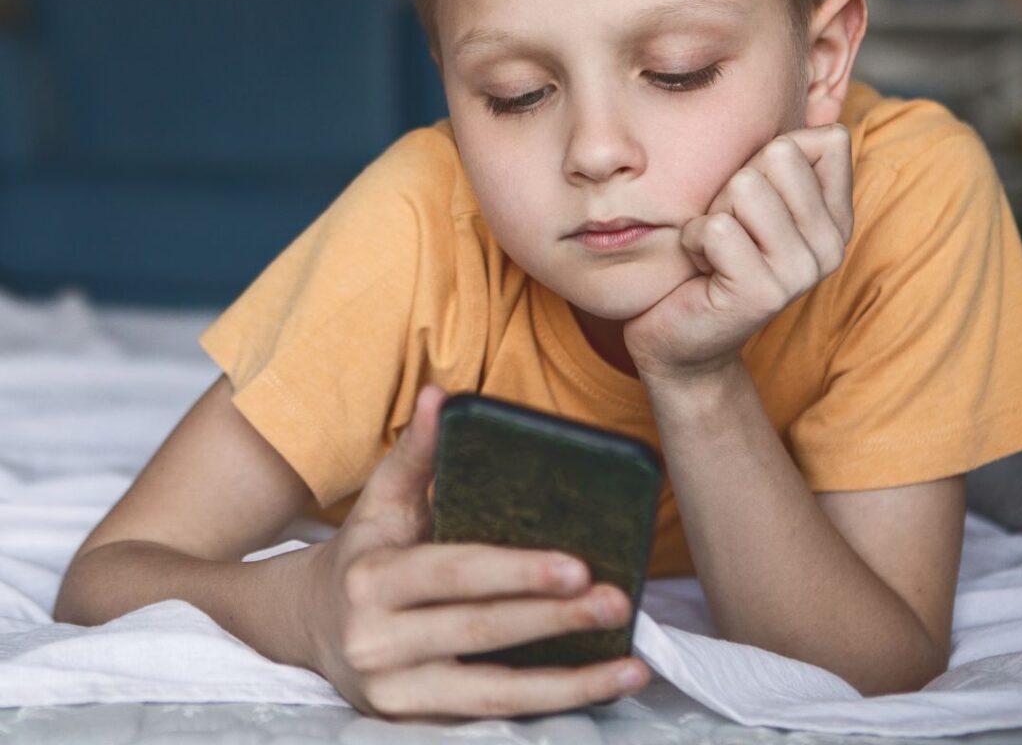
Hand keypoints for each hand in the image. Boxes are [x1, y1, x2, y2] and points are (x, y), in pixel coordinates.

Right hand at [300, 384, 651, 718]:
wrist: (309, 624)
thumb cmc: (363, 550)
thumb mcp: (382, 498)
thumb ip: (417, 450)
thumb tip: (442, 394)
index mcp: (372, 579)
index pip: (453, 573)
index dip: (515, 572)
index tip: (575, 566)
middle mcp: (377, 641)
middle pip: (479, 631)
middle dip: (554, 619)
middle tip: (614, 600)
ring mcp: (395, 691)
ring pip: (492, 693)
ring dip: (568, 682)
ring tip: (628, 665)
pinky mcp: (415, 721)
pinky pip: (490, 714)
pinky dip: (549, 706)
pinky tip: (599, 685)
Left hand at [623, 124, 853, 383]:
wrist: (680, 338)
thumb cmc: (710, 258)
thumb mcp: (749, 200)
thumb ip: (781, 161)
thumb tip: (809, 97)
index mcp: (836, 220)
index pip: (828, 139)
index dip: (770, 156)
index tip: (753, 201)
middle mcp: (830, 246)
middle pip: (778, 155)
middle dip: (733, 185)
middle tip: (725, 230)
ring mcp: (800, 272)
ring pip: (745, 186)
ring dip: (711, 214)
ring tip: (714, 249)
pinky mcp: (762, 292)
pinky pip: (715, 227)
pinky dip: (692, 241)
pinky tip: (700, 268)